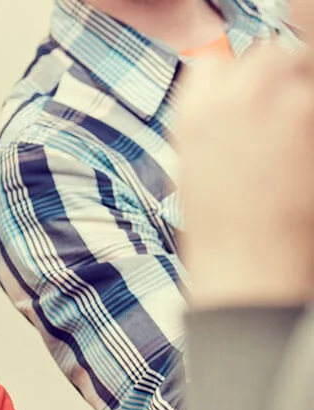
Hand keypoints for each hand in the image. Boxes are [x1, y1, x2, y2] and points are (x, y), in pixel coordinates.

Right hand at [178, 44, 313, 307]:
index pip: (218, 65)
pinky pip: (312, 104)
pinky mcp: (311, 116)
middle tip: (282, 123)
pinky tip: (302, 160)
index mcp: (195, 111)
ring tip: (294, 145)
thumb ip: (210, 119)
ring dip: (300, 101)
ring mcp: (278, 103)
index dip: (236, 84)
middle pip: (267, 57)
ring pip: (300, 71)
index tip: (246, 106)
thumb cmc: (219, 229)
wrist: (246, 267)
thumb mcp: (192, 165)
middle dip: (278, 84)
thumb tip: (235, 99)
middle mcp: (233, 98)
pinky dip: (309, 126)